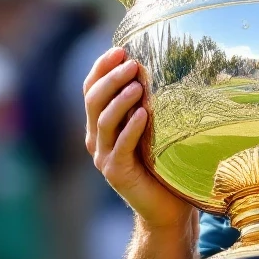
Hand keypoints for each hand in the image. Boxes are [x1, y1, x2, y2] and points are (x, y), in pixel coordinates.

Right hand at [83, 47, 194, 231]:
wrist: (167, 209)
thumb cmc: (164, 165)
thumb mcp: (154, 130)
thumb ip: (148, 105)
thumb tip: (158, 69)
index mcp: (102, 126)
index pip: (91, 90)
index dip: (101, 68)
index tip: (120, 49)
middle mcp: (97, 140)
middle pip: (93, 101)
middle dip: (110, 78)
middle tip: (131, 63)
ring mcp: (104, 157)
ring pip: (104, 121)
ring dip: (120, 100)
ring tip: (137, 84)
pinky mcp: (117, 173)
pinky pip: (121, 146)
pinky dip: (132, 128)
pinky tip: (145, 113)